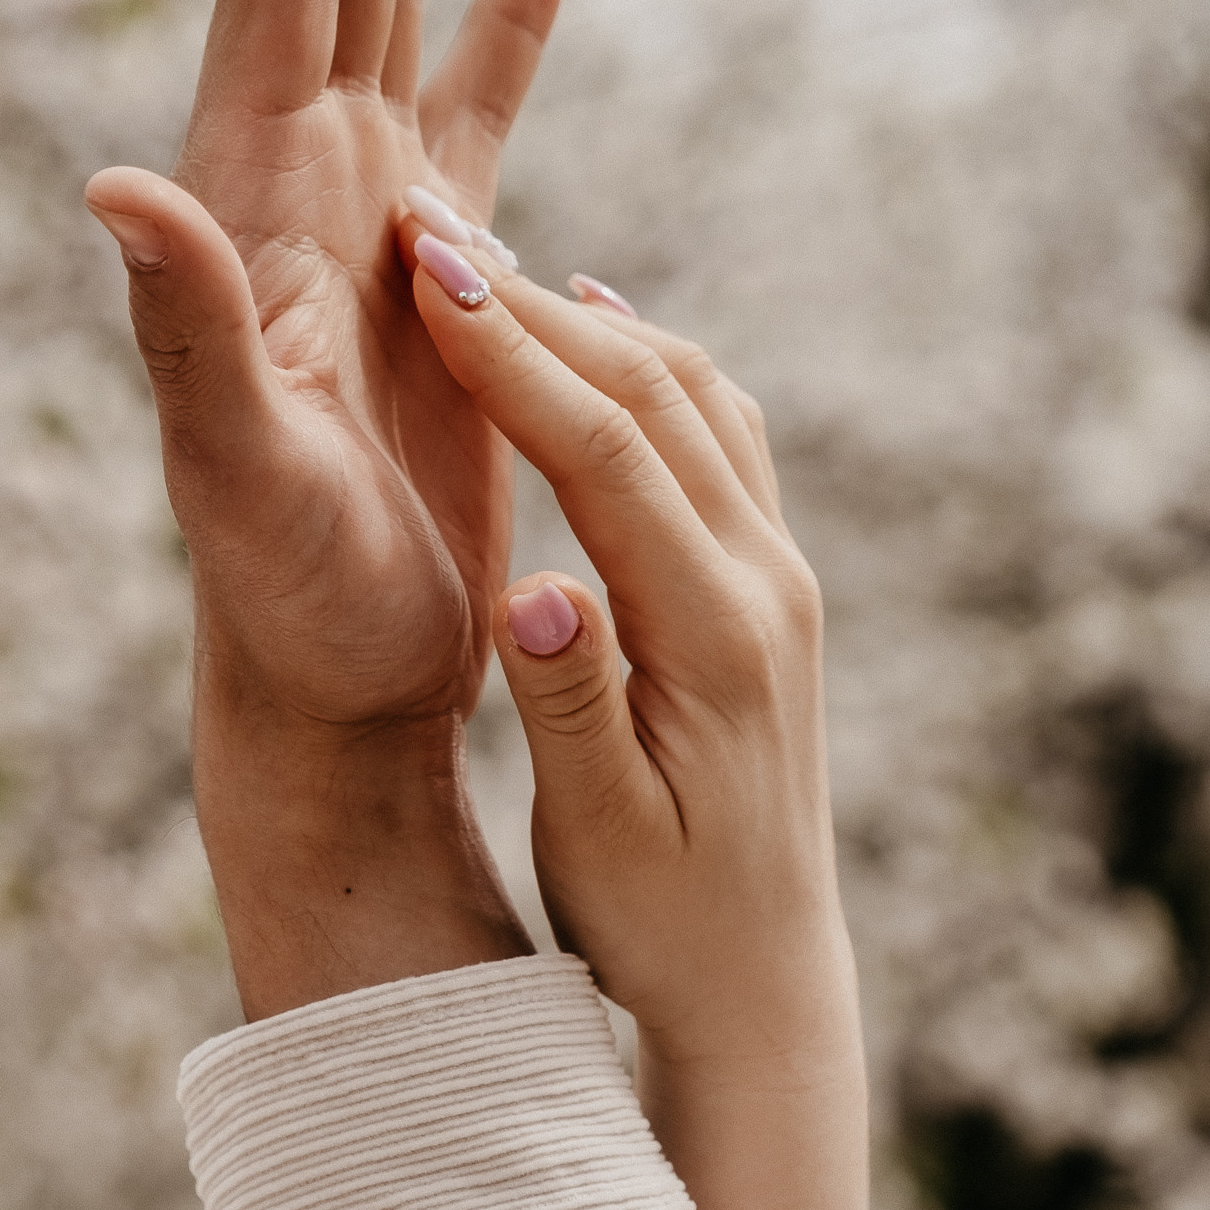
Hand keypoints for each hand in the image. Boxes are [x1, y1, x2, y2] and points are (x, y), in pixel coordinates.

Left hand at [85, 0, 569, 742]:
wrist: (330, 689)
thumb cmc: (285, 604)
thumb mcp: (236, 474)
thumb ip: (182, 330)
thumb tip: (111, 186)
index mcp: (249, 199)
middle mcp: (294, 176)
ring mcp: (364, 207)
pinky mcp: (436, 263)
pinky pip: (474, 96)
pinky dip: (505, 6)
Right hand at [395, 234, 848, 1066]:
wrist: (763, 984)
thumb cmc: (659, 924)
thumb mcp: (598, 835)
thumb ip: (567, 703)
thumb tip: (531, 588)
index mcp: (718, 640)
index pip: (615, 456)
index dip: (518, 357)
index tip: (432, 274)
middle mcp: (767, 587)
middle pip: (658, 395)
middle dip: (538, 303)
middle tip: (428, 224)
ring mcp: (780, 579)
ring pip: (695, 397)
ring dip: (588, 319)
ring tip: (481, 260)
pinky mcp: (769, 587)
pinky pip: (718, 433)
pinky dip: (647, 362)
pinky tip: (593, 321)